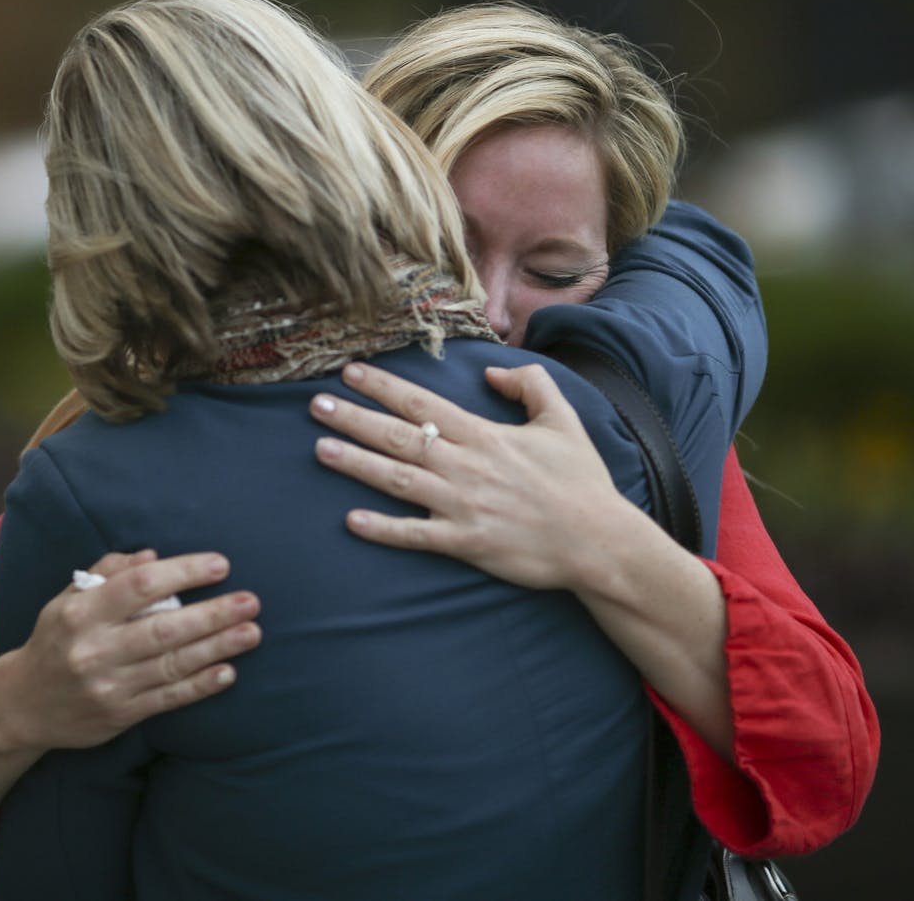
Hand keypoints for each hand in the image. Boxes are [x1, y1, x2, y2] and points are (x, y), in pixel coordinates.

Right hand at [0, 549, 261, 751]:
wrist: (23, 705)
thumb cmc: (57, 639)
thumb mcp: (68, 599)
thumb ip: (108, 572)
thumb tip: (153, 556)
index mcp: (81, 613)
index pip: (140, 586)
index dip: (183, 572)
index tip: (220, 565)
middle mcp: (94, 650)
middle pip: (164, 629)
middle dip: (213, 614)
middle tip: (251, 601)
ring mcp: (108, 686)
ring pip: (172, 665)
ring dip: (218, 648)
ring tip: (251, 632)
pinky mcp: (120, 716)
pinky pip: (168, 698)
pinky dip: (201, 685)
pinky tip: (228, 671)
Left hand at [310, 361, 646, 590]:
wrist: (598, 541)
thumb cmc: (581, 481)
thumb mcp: (563, 419)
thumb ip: (529, 384)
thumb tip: (492, 371)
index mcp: (484, 435)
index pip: (422, 403)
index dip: (383, 387)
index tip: (350, 373)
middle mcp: (465, 466)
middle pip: (398, 437)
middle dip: (354, 419)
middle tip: (315, 405)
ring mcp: (462, 506)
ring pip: (397, 480)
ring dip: (355, 464)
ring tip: (320, 449)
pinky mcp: (465, 542)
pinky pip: (415, 535)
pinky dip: (382, 529)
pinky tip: (350, 520)